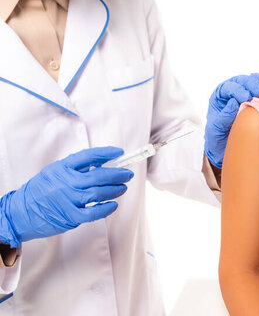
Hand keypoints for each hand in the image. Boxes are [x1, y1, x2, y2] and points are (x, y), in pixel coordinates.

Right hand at [0, 147, 133, 247]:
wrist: (20, 213)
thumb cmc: (41, 190)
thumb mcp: (54, 172)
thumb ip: (76, 168)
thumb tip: (103, 162)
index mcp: (62, 168)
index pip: (87, 156)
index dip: (105, 153)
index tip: (119, 152)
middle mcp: (65, 183)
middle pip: (97, 176)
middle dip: (117, 174)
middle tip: (128, 174)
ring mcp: (67, 200)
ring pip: (98, 194)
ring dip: (115, 190)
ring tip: (123, 187)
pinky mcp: (69, 217)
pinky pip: (93, 213)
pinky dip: (106, 208)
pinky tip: (113, 205)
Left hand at [204, 73, 258, 167]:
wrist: (226, 144)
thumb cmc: (218, 136)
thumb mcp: (217, 129)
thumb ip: (223, 116)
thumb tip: (233, 103)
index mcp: (219, 96)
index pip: (228, 88)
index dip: (238, 90)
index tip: (246, 97)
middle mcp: (230, 91)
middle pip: (241, 81)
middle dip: (252, 84)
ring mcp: (243, 91)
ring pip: (252, 80)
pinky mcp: (254, 95)